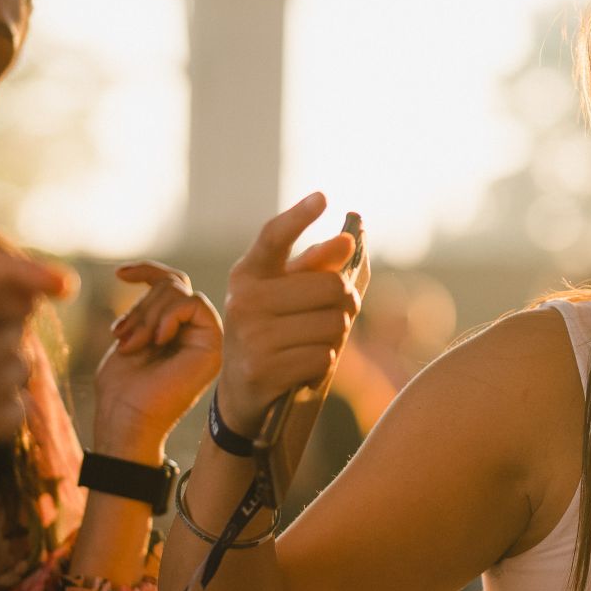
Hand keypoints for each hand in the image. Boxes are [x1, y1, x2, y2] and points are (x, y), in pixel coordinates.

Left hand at [87, 262, 222, 458]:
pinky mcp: (214, 345)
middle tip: (123, 336)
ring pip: (180, 291)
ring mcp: (208, 339)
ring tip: (133, 344)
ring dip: (147, 314)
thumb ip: (148, 309)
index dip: (147, 271)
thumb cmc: (122, 387)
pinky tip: (157, 341)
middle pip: (172, 284)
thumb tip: (155, 278)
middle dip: (140, 305)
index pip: (172, 284)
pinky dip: (168, 316)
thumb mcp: (132, 334)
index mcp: (179, 331)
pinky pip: (194, 303)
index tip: (119, 273)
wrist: (127, 418)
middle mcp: (197, 333)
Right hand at [214, 192, 364, 435]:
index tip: (323, 197)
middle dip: (346, 304)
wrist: (241, 392)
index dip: (299, 216)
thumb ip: (317, 267)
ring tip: (312, 344)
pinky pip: (325, 357)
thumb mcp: (286, 297)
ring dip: (336, 338)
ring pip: (334, 325)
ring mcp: (252, 336)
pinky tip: (303, 367)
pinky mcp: (264, 370)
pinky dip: (323, 364)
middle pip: (332, 287)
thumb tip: (349, 239)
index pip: (274, 237)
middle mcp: (244, 300)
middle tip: (334, 315)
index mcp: (249, 274)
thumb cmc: (274, 333)